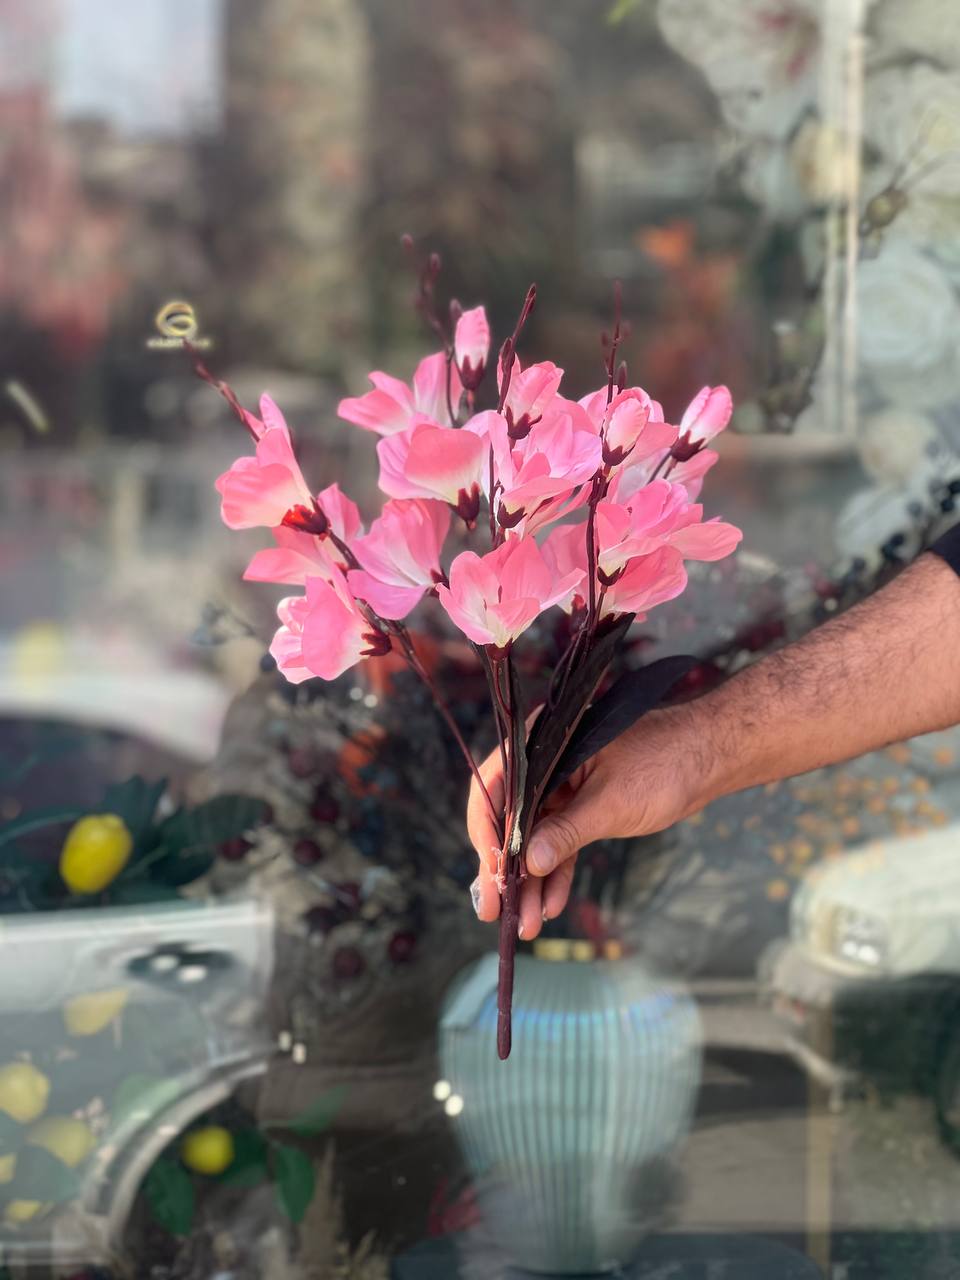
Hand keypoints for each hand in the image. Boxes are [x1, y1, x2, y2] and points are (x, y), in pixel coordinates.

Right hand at [466, 704, 707, 940]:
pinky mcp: (581, 807)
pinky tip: (551, 906)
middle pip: (509, 819)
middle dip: (504, 868)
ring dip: (530, 882)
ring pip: (534, 838)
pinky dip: (556, 874)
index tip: (489, 869)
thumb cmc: (665, 763)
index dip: (486, 830)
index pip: (495, 785)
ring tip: (525, 924)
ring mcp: (562, 787)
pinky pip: (559, 844)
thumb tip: (530, 863)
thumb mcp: (611, 803)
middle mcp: (545, 764)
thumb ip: (567, 832)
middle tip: (492, 910)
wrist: (708, 757)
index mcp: (544, 744)